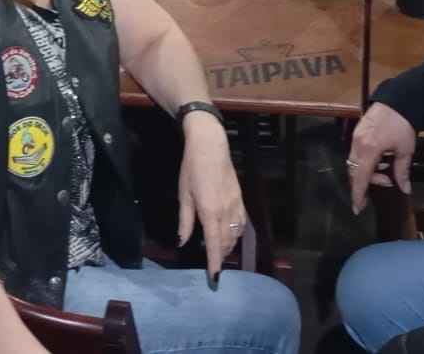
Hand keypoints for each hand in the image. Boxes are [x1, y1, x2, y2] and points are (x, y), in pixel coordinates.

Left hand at [176, 111, 245, 278]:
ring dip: (228, 245)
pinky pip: (241, 223)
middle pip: (226, 242)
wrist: (210, 146)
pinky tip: (229, 234)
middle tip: (212, 264)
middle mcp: (225, 211)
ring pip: (235, 234)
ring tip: (218, 250)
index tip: (215, 278)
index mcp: (209, 211)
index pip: (214, 244)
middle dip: (220, 255)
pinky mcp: (240, 199)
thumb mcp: (184, 194)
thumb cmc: (192, 168)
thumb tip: (182, 242)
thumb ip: (185, 220)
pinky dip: (236, 233)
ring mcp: (235, 205)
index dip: (214, 262)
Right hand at [347, 101, 418, 213]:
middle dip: (367, 182)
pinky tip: (382, 158)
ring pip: (356, 162)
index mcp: (369, 150)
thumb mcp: (405, 150)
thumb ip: (402, 172)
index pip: (360, 179)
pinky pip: (358, 152)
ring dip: (369, 170)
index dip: (358, 195)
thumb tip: (405, 190)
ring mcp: (356, 136)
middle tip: (386, 182)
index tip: (357, 209)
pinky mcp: (358, 131)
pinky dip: (367, 160)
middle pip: (355, 171)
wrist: (399, 100)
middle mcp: (357, 144)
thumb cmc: (403, 126)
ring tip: (387, 167)